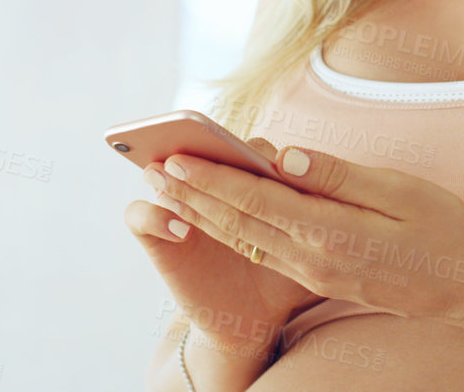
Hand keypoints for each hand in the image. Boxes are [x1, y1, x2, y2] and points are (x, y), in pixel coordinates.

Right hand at [123, 136, 321, 356]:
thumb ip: (315, 200)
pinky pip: (145, 222)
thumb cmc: (296, 273)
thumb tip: (289, 163)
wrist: (260, 318)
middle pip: (208, 171)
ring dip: (170, 180)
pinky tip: (176, 225)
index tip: (255, 148)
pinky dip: (153, 218)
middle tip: (197, 144)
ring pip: (174, 190)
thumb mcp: (318, 241)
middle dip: (201, 158)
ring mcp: (186, 219)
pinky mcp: (163, 244)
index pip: (253, 161)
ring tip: (165, 173)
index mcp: (261, 192)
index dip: (249, 153)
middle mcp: (220, 197)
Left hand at [151, 142, 463, 323]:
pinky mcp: (317, 274)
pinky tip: (212, 212)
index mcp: (333, 233)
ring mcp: (313, 271)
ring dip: (203, 212)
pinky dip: (230, 227)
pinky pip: (262, 249)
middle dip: (193, 194)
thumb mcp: (403, 191)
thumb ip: (339, 176)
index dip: (214, 179)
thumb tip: (285, 157)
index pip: (258, 202)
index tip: (177, 158)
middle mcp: (314, 257)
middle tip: (151, 168)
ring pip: (244, 238)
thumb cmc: (442, 228)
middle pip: (239, 223)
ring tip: (168, 187)